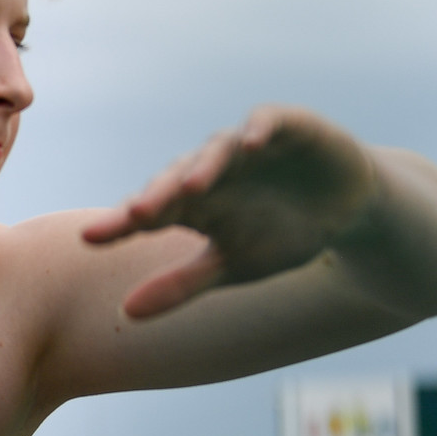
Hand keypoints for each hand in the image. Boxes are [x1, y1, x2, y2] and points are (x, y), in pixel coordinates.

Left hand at [83, 105, 379, 318]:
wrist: (347, 208)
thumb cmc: (281, 234)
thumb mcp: (232, 266)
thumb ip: (181, 285)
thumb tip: (125, 314)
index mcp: (193, 204)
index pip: (147, 211)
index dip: (118, 223)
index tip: (89, 238)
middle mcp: (212, 170)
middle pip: (175, 179)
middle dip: (158, 195)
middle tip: (137, 215)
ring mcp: (247, 147)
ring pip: (216, 150)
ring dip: (204, 166)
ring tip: (191, 187)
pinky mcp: (287, 126)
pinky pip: (268, 121)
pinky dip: (259, 130)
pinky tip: (252, 145)